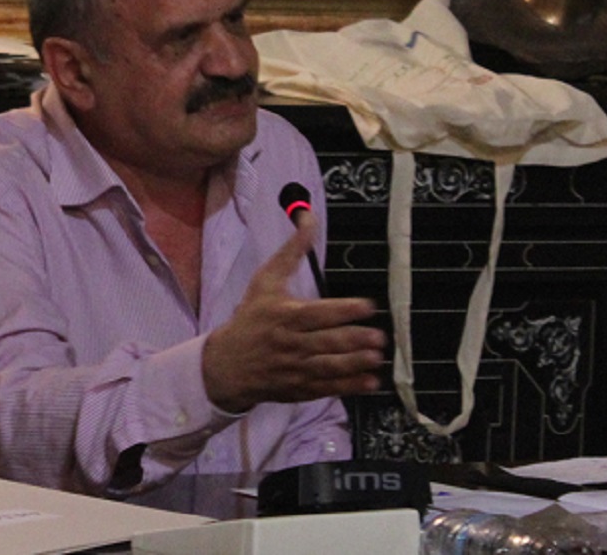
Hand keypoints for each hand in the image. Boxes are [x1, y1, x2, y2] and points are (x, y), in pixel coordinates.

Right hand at [202, 212, 385, 413]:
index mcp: (285, 315)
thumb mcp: (266, 281)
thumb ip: (291, 251)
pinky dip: (349, 386)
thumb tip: (308, 217)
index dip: (344, 310)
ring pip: (329, 366)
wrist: (226, 364)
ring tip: (377, 357)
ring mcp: (295, 368)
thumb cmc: (251, 318)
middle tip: (380, 336)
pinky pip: (327, 388)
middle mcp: (291, 343)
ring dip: (355, 363)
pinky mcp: (299, 388)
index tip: (368, 306)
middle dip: (355, 339)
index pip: (317, 313)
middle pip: (326, 341)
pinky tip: (370, 381)